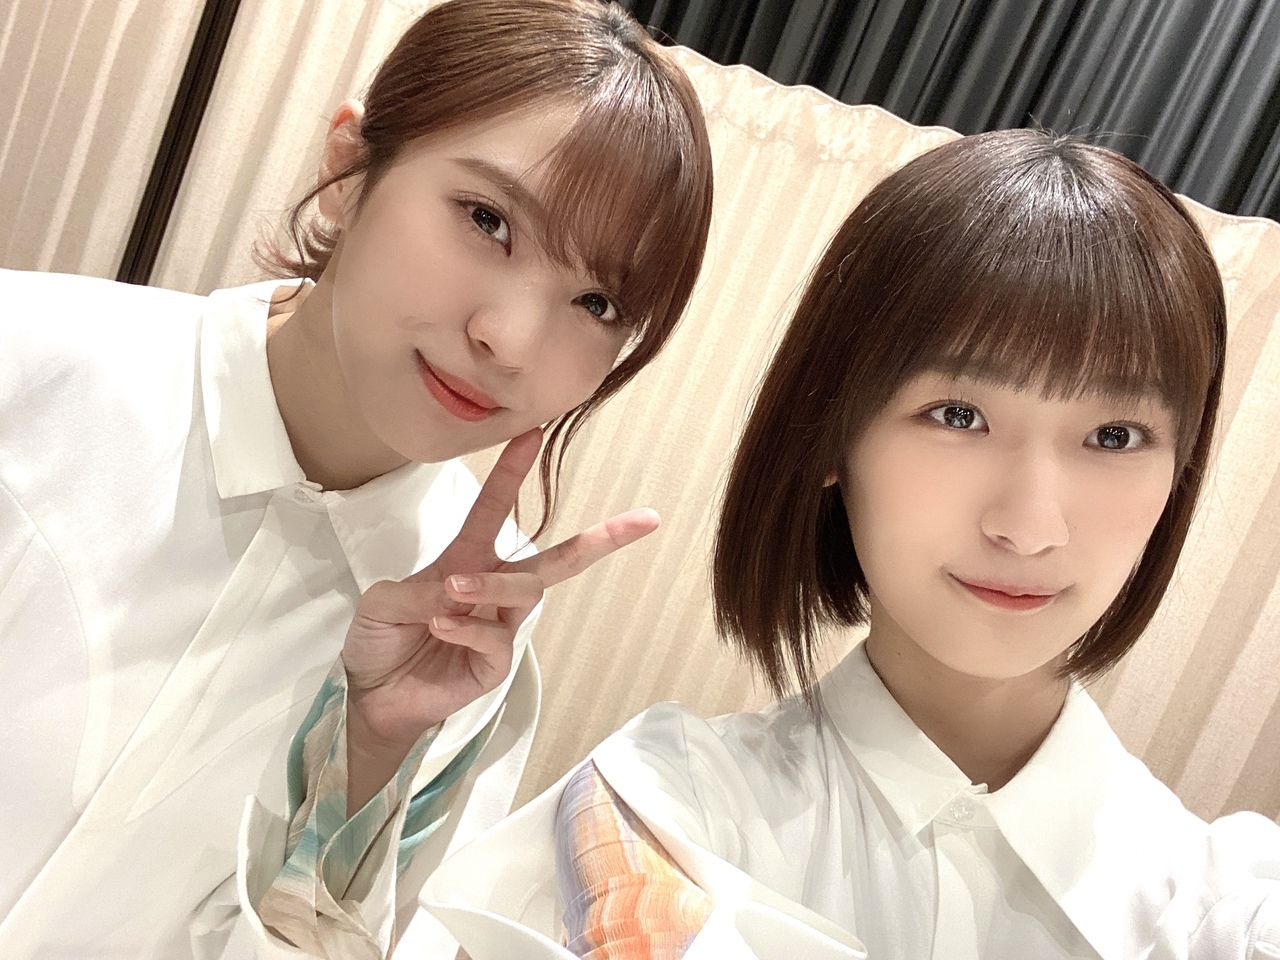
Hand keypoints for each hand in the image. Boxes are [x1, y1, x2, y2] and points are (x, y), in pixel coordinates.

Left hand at [341, 428, 657, 813]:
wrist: (370, 698)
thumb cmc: (378, 642)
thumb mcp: (382, 603)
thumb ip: (415, 591)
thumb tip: (455, 591)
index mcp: (465, 562)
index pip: (494, 511)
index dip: (512, 473)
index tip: (532, 433)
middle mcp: (491, 591)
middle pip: (555, 560)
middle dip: (600, 538)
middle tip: (643, 520)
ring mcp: (498, 629)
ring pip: (524, 593)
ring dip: (493, 585)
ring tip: (455, 589)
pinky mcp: (494, 666)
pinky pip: (497, 640)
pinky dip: (470, 629)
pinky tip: (442, 624)